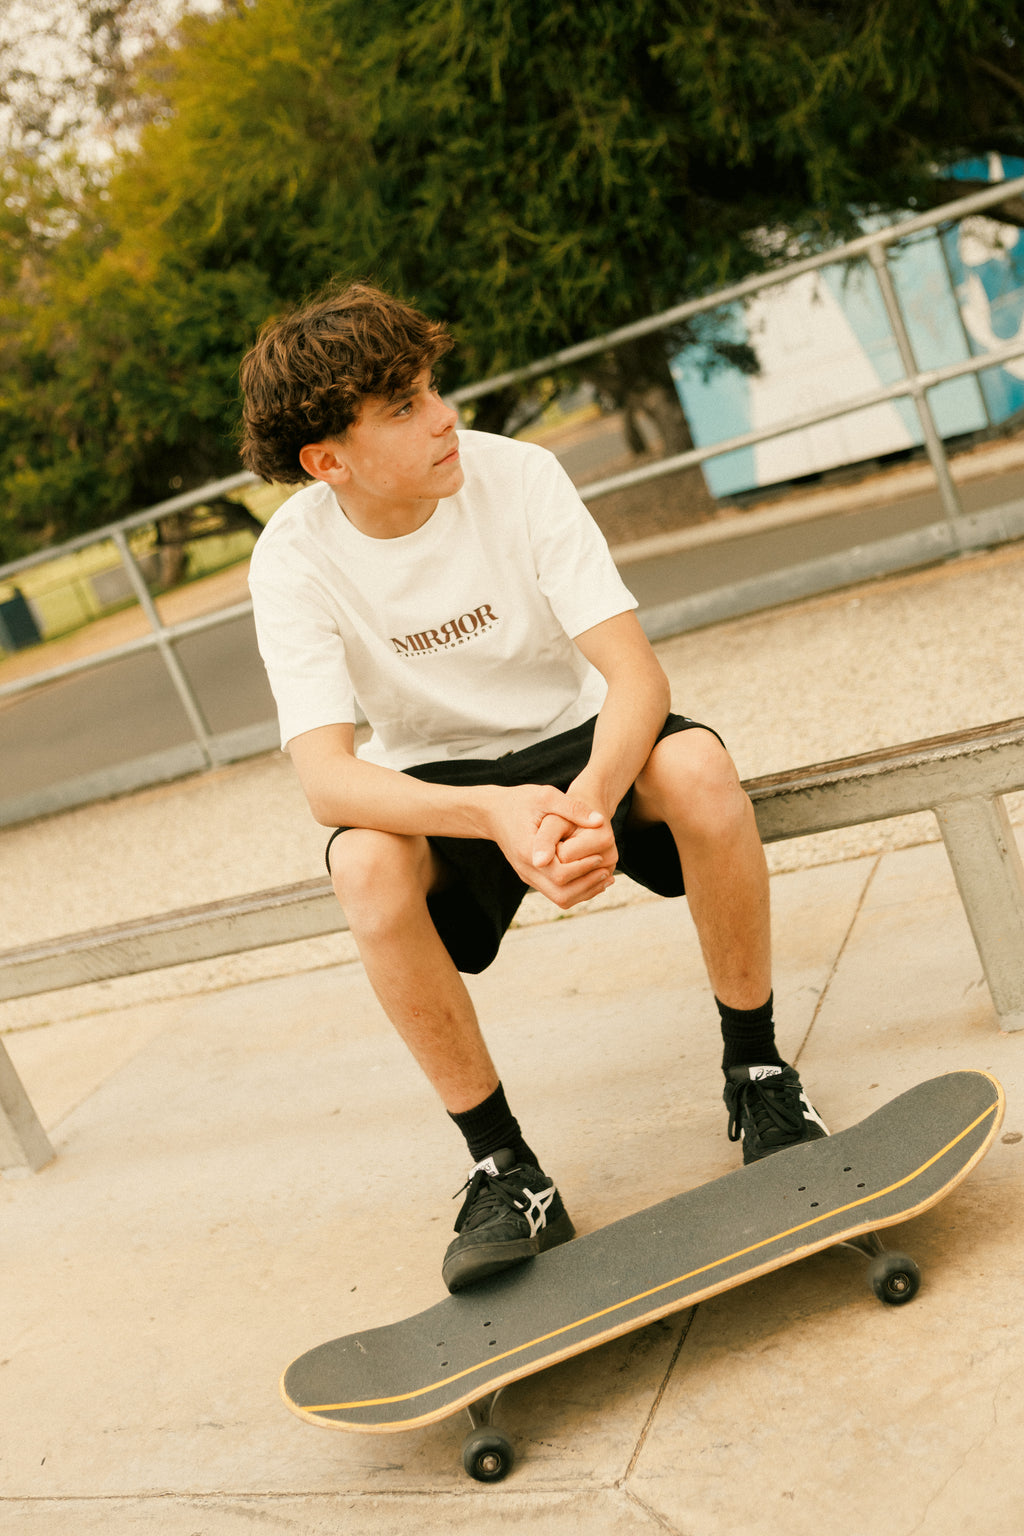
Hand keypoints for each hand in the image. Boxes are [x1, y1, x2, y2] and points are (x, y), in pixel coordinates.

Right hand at [484, 784, 614, 909]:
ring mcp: (528, 876)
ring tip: (605, 878)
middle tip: (607, 873)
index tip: (600, 856)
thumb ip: (573, 807)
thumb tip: (600, 821)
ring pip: (560, 898)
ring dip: (585, 891)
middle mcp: (527, 870)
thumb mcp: (546, 796)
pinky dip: (576, 888)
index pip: (560, 874)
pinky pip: (555, 892)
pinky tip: (591, 876)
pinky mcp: (531, 877)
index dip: (584, 868)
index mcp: (529, 851)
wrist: (492, 812)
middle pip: (561, 894)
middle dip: (588, 885)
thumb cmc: (520, 801)